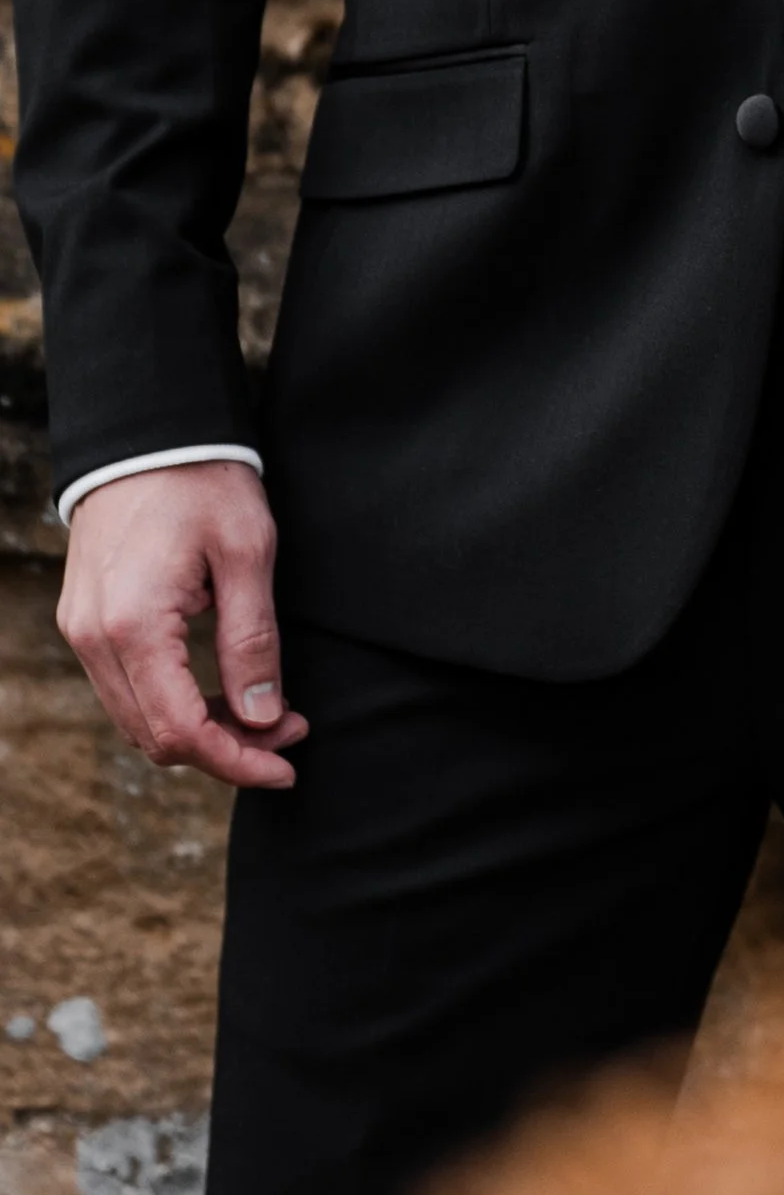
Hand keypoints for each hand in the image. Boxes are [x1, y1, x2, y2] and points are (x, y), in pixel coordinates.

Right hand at [57, 461, 308, 790]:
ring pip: (138, 717)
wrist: (147, 430)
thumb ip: (253, 640)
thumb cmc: (203, 480)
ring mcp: (82, 630)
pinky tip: (221, 687)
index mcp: (132, 626)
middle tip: (290, 731)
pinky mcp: (86, 619)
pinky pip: (127, 687)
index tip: (287, 765)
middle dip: (226, 749)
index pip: (180, 731)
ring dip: (200, 729)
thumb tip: (262, 717)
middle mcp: (93, 638)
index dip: (235, 761)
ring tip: (266, 712)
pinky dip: (174, 702)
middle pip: (155, 736)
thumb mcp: (248, 553)